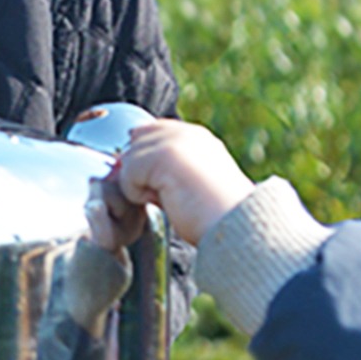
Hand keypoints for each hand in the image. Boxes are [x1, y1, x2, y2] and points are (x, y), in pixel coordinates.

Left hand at [105, 119, 254, 247]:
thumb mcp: (190, 182)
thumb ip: (164, 165)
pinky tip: (167, 201)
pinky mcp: (163, 154)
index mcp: (196, 137)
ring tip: (172, 199)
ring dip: (141, 187)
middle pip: (136, 143)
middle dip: (142, 173)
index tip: (166, 187)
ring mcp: (175, 140)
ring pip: (129, 160)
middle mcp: (186, 133)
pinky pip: (128, 174)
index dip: (146, 159)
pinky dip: (140, 195)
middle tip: (171, 195)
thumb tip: (125, 159)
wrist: (235, 228)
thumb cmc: (214, 217)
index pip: (151, 132)